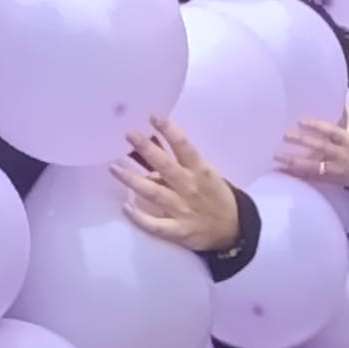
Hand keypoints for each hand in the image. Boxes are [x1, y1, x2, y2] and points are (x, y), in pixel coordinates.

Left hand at [116, 118, 242, 253]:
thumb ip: (181, 163)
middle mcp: (189, 187)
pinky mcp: (178, 230)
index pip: (184, 147)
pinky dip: (140, 217)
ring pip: (154, 193)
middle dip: (147, 149)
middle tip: (129, 134)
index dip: (169, 131)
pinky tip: (125, 208)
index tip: (153, 117)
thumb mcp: (204, 174)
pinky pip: (155, 224)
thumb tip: (151, 147)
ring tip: (114, 168)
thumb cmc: (215, 196)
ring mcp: (182, 209)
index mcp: (200, 170)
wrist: (233, 230)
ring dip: (133, 180)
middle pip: (165, 166)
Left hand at [279, 105, 348, 187]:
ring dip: (294, 161)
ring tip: (277, 156)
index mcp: (348, 140)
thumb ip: (348, 111)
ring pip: (312, 166)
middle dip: (302, 141)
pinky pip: (310, 177)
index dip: (316, 126)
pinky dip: (296, 174)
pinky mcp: (328, 179)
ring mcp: (333, 169)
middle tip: (284, 134)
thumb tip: (340, 92)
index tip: (300, 120)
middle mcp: (340, 154)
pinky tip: (281, 170)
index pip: (331, 132)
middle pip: (319, 147)